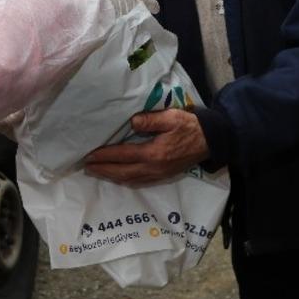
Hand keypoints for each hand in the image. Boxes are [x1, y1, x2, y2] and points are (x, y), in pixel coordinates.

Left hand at [83, 109, 207, 185]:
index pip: (123, 155)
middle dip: (103, 170)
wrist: (212, 141)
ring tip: (97, 171)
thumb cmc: (190, 126)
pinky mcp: (163, 176)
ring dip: (111, 176)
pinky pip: (139, 181)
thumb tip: (131, 122)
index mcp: (154, 153)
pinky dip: (124, 180)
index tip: (89, 155)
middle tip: (86, 167)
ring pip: (129, 179)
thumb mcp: (171, 117)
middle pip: (122, 172)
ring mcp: (159, 174)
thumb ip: (150, 120)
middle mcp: (154, 168)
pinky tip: (117, 176)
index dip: (105, 156)